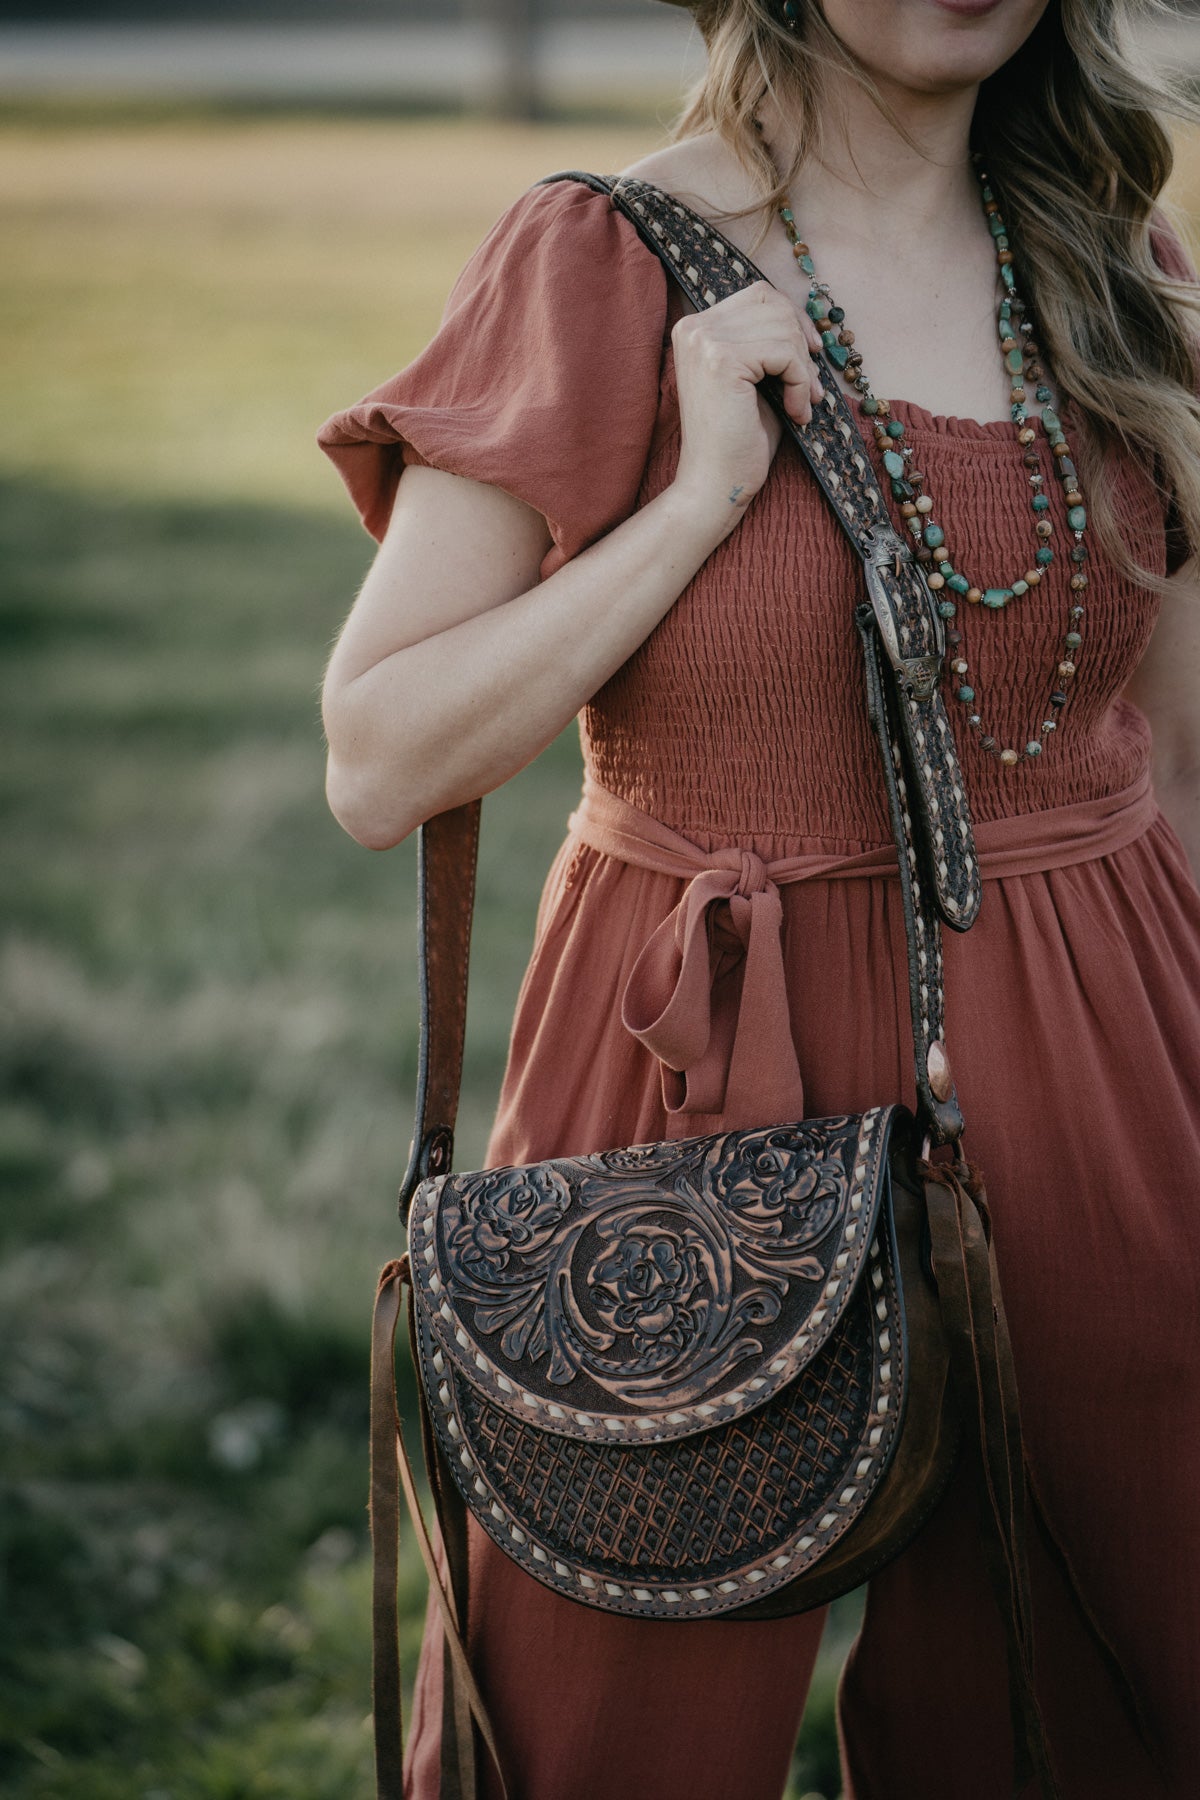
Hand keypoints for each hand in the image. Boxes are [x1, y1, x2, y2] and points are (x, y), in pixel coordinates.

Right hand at [669, 281, 823, 531]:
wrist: (715, 484)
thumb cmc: (739, 438)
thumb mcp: (755, 377)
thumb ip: (768, 341)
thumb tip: (808, 319)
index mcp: (695, 327)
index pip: (758, 294)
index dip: (792, 319)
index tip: (811, 353)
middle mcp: (693, 327)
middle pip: (772, 303)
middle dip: (801, 343)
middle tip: (812, 386)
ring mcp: (704, 341)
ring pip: (781, 327)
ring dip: (803, 368)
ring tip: (803, 404)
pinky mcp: (722, 360)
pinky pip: (784, 354)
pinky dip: (801, 384)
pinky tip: (796, 414)